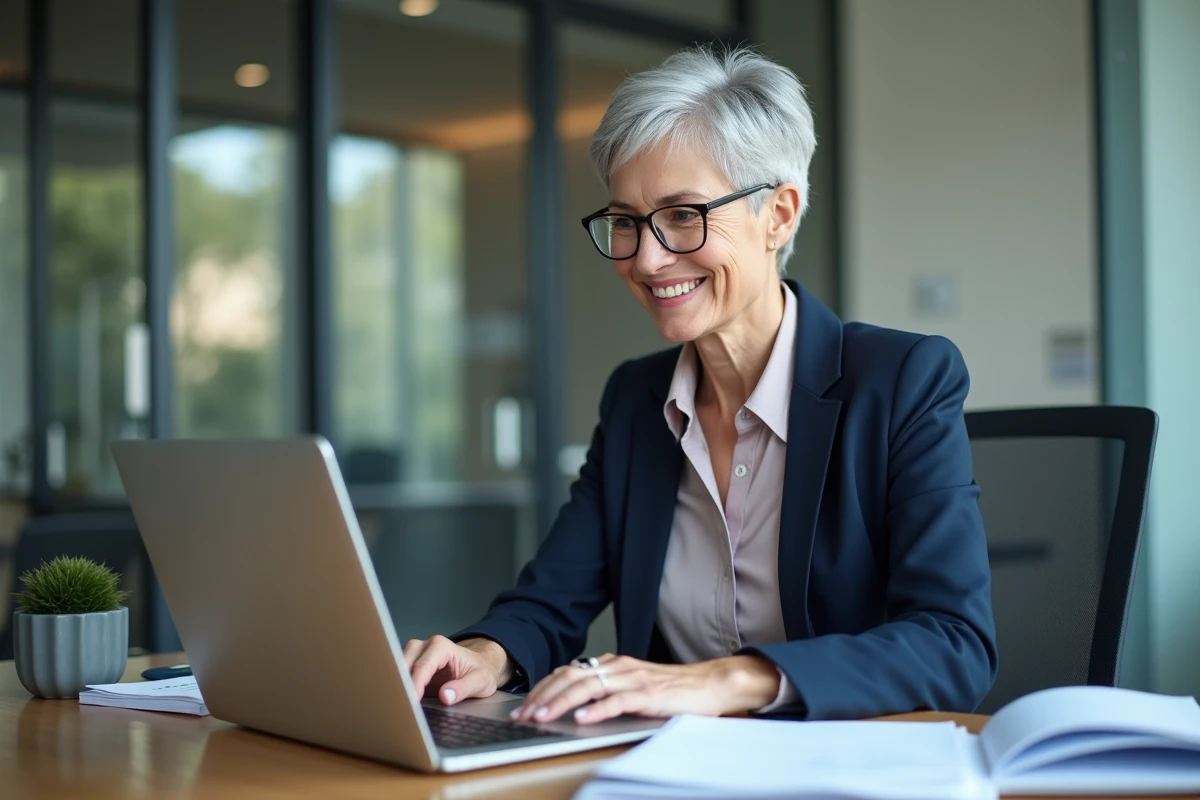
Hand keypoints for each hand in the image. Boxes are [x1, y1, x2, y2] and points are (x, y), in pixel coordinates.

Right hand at [403, 635, 513, 705]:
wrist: (480, 666)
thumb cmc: (480, 671)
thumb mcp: (481, 681)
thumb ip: (464, 688)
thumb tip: (446, 696)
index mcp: (441, 646)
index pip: (422, 666)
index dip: (415, 685)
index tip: (412, 703)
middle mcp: (424, 647)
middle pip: (403, 664)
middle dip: (400, 685)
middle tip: (400, 707)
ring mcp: (415, 656)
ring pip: (395, 669)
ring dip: (396, 687)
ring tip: (397, 707)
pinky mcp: (410, 667)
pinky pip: (398, 677)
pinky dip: (397, 689)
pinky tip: (398, 703)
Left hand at [511, 654, 780, 724]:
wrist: (709, 684)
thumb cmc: (671, 690)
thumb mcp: (631, 687)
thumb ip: (606, 690)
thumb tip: (574, 705)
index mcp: (612, 664)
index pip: (567, 672)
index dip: (542, 689)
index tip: (523, 707)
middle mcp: (618, 666)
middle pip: (571, 677)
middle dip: (543, 697)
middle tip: (523, 715)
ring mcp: (633, 678)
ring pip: (588, 687)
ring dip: (561, 703)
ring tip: (542, 717)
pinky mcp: (649, 694)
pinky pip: (618, 700)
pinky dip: (598, 709)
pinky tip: (583, 719)